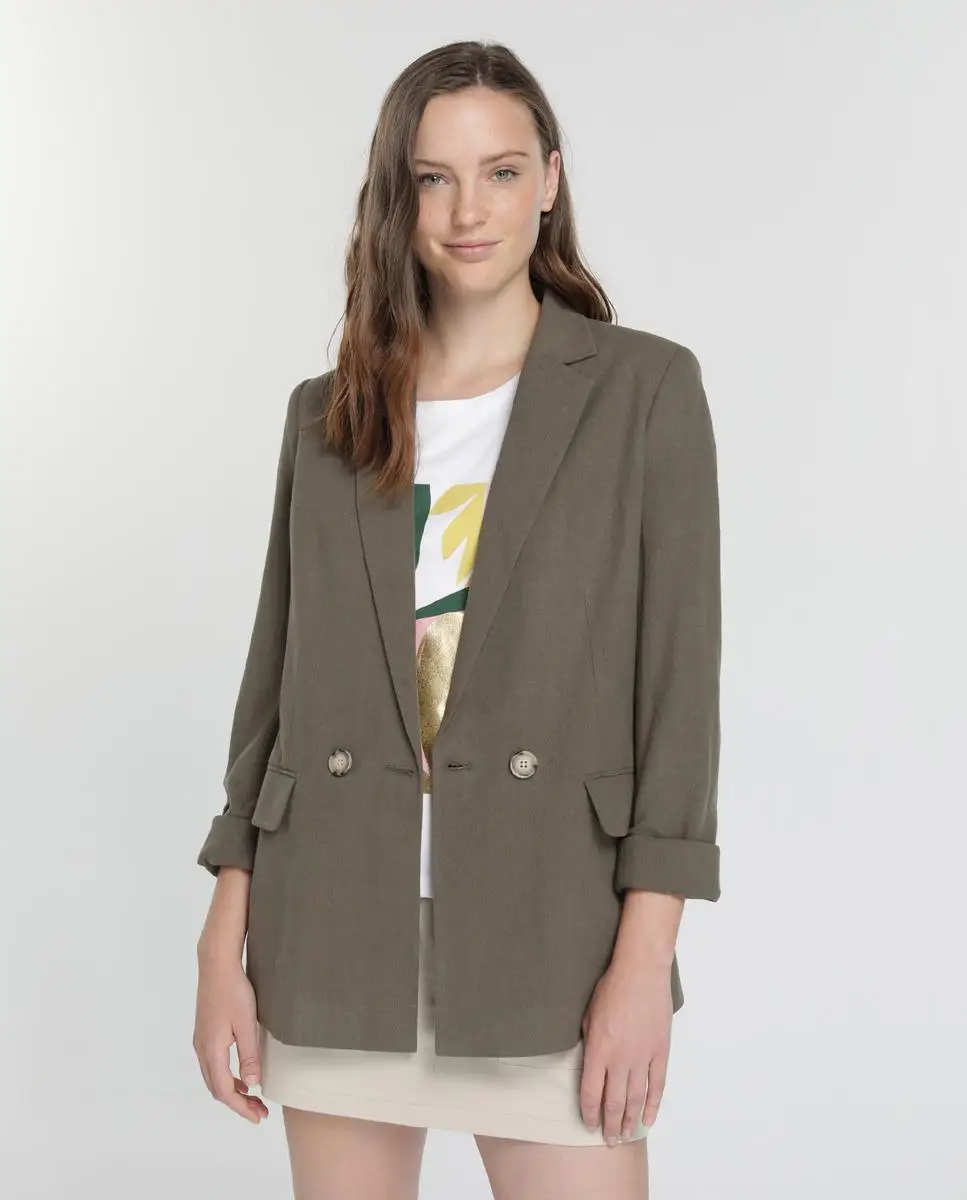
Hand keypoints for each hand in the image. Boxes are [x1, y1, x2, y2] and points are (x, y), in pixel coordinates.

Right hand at [193, 950, 267, 1123]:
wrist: (216, 965)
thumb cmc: (234, 992)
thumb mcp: (246, 1024)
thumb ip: (249, 1055)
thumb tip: (253, 1085)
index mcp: (212, 1050)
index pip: (225, 1091)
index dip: (241, 1108)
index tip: (258, 1117)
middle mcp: (201, 1050)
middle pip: (217, 1088)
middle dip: (238, 1104)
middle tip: (259, 1112)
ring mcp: (200, 1042)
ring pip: (214, 1077)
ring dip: (232, 1091)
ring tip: (253, 1098)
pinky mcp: (204, 1033)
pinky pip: (213, 1065)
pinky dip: (227, 1077)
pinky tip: (242, 1074)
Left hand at [578, 955, 672, 1142]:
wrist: (640, 973)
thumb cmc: (610, 989)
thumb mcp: (587, 1017)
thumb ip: (588, 1045)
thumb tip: (588, 1066)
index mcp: (598, 1051)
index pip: (591, 1093)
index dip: (589, 1113)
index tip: (589, 1125)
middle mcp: (620, 1059)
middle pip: (613, 1102)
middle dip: (610, 1125)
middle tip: (608, 1140)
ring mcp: (643, 1057)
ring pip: (635, 1098)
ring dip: (629, 1120)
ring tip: (625, 1135)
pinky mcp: (660, 1052)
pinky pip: (657, 1085)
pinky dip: (652, 1105)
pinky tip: (648, 1119)